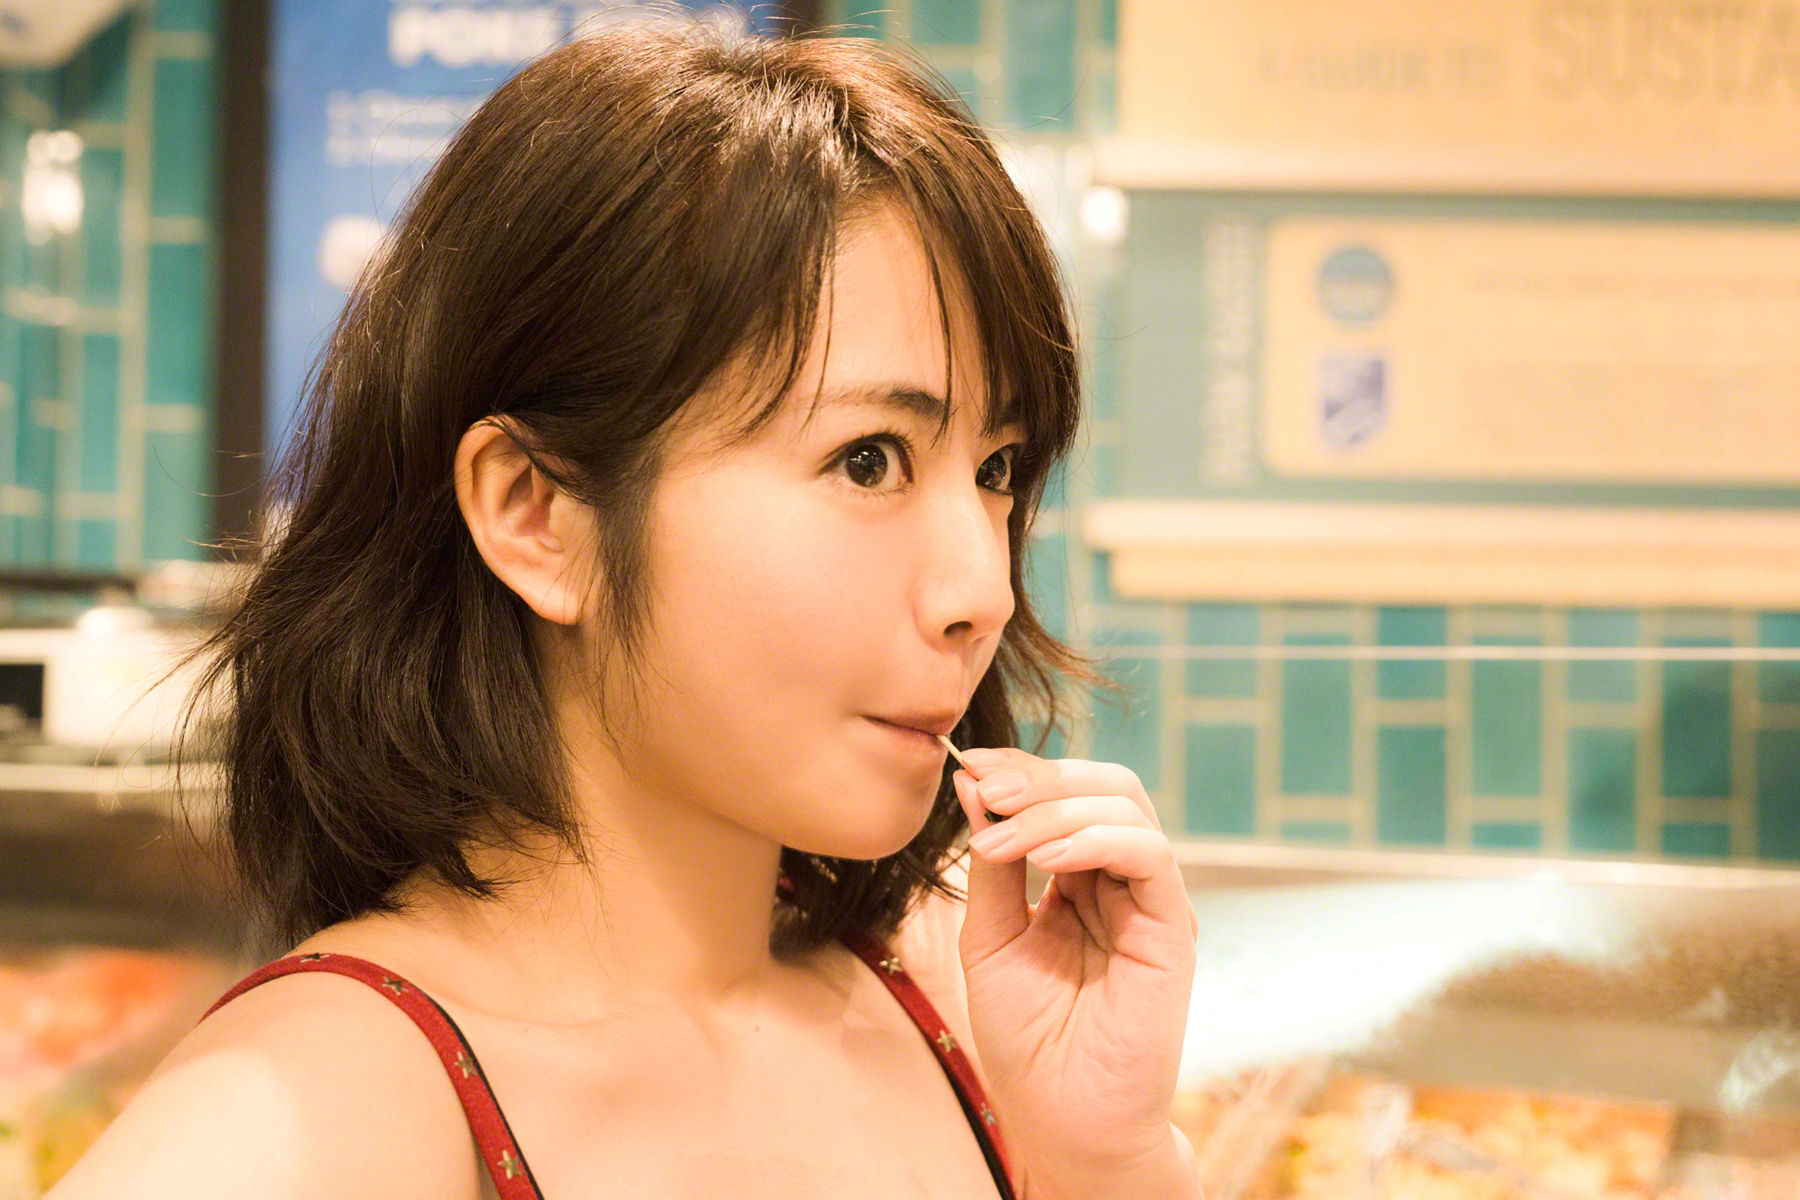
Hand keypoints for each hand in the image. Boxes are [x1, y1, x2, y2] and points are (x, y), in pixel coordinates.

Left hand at [949, 747, 1198, 1190]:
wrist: (1061, 1118)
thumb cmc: (1026, 1038)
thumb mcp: (990, 936)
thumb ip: (992, 862)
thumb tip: (972, 782)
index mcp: (1081, 877)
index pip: (1065, 793)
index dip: (1020, 770)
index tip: (969, 766)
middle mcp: (1121, 880)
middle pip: (1102, 784)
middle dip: (1039, 776)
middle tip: (986, 789)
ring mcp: (1149, 900)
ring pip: (1125, 806)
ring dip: (1054, 809)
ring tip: (1001, 839)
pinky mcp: (1170, 928)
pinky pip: (1149, 854)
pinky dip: (1095, 840)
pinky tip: (1047, 862)